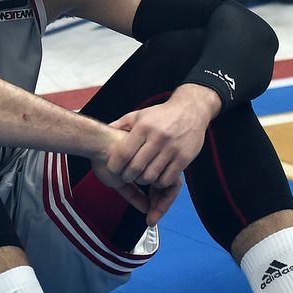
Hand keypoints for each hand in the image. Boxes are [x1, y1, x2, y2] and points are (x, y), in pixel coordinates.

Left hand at [100, 88, 218, 225]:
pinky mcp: (185, 158)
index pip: (124, 153)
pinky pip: (168, 179)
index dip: (115, 165)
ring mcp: (173, 148)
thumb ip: (120, 125)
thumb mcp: (138, 115)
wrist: (190, 110)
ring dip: (143, 180)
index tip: (113, 169)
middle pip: (136, 168)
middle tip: (126, 176)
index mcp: (144, 127)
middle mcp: (158, 138)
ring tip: (141, 177)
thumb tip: (101, 132)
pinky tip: (156, 177)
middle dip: (127, 176)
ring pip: (152, 176)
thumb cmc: (160, 115)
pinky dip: (159, 182)